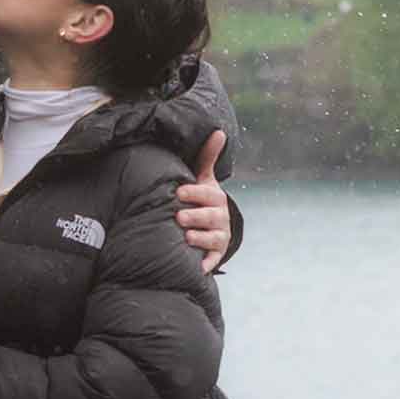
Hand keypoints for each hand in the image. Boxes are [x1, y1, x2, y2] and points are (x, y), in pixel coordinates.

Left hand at [176, 128, 230, 272]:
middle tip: (179, 216)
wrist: (214, 227)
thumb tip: (218, 131)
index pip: (207, 194)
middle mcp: (220, 218)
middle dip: (196, 216)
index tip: (179, 192)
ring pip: (213, 239)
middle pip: (210, 217)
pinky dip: (205, 265)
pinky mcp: (215, 255)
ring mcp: (219, 237)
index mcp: (215, 198)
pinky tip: (196, 268)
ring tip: (186, 237)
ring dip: (200, 238)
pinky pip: (212, 261)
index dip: (194, 193)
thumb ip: (207, 157)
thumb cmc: (202, 199)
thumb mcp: (203, 179)